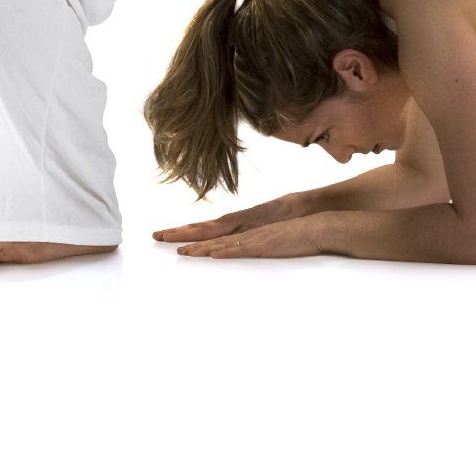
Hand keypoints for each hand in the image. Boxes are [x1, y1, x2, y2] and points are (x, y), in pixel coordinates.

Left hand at [152, 191, 305, 245]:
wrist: (317, 222)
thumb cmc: (296, 229)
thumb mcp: (269, 234)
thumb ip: (253, 239)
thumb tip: (239, 246)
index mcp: (242, 224)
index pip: (209, 227)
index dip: (189, 230)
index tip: (170, 234)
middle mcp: (243, 227)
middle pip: (207, 230)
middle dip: (182, 234)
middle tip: (159, 237)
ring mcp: (252, 235)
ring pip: (219, 240)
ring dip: (198, 246)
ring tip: (179, 250)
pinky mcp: (264, 244)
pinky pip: (240, 248)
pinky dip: (225, 250)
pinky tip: (212, 253)